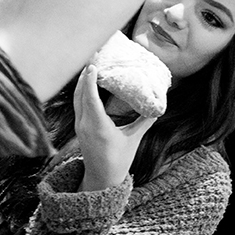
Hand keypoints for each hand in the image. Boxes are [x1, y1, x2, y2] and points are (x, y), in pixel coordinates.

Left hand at [74, 66, 156, 191]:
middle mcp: (85, 124)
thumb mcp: (134, 139)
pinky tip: (86, 83)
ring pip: (76, 98)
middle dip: (84, 75)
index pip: (91, 100)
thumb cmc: (119, 160)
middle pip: (79, 94)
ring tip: (89, 65)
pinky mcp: (79, 126)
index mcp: (98, 127)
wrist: (102, 178)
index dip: (89, 82)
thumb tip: (158, 106)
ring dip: (81, 81)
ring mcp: (79, 125)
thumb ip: (144, 121)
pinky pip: (77, 104)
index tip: (92, 66)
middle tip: (92, 56)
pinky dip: (81, 91)